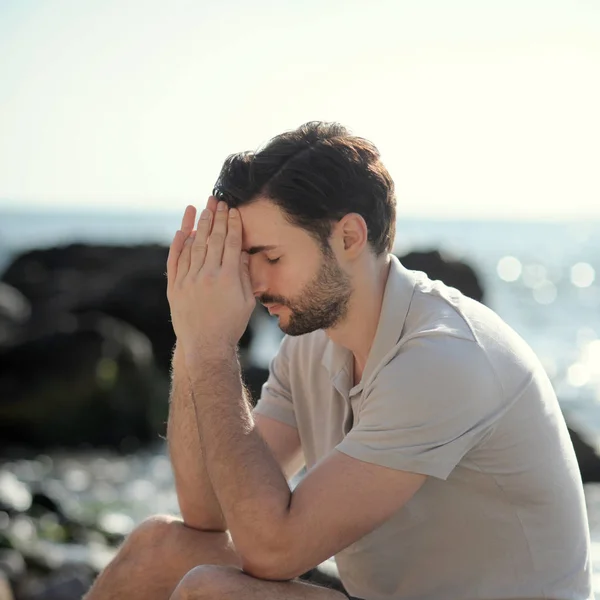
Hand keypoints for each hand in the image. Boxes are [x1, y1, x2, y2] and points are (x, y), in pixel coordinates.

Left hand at [166, 197, 255, 360]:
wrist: (204, 346)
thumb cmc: (231, 325)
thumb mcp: (247, 302)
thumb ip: (245, 276)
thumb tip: (243, 254)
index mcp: (229, 278)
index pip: (232, 243)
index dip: (233, 225)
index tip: (233, 210)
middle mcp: (208, 275)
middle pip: (213, 239)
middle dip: (216, 217)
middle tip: (218, 200)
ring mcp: (189, 280)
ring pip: (194, 245)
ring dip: (199, 224)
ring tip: (203, 208)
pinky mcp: (175, 287)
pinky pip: (176, 260)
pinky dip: (178, 244)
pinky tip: (182, 230)